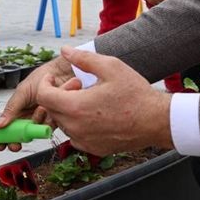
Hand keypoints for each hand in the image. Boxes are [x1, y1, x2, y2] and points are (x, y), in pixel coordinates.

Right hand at [0, 54, 76, 150]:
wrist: (62, 71)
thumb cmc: (41, 77)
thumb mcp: (22, 92)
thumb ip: (11, 109)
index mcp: (19, 109)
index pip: (9, 127)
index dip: (3, 138)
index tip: (0, 145)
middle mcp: (30, 115)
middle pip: (21, 134)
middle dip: (17, 140)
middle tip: (15, 144)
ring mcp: (42, 118)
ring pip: (35, 130)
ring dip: (36, 122)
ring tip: (41, 107)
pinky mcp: (55, 119)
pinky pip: (49, 126)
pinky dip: (48, 119)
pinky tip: (49, 108)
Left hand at [33, 48, 173, 156]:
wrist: (156, 121)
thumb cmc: (136, 94)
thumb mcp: (110, 67)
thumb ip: (83, 58)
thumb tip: (65, 51)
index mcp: (76, 107)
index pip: (43, 96)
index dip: (45, 84)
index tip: (52, 78)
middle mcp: (76, 127)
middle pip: (51, 109)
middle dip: (59, 94)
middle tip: (79, 84)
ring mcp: (84, 140)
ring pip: (63, 123)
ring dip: (69, 109)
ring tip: (90, 98)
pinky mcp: (93, 148)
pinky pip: (75, 135)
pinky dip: (78, 124)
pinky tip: (95, 114)